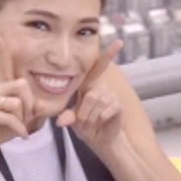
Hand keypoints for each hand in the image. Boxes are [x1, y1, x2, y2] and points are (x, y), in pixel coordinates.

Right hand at [0, 33, 42, 159]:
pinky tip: (21, 136)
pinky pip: (10, 117)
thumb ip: (33, 108)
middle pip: (22, 85)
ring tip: (20, 127)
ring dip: (24, 119)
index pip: (2, 65)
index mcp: (2, 87)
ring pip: (17, 103)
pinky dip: (19, 129)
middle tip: (26, 120)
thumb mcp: (23, 117)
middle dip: (30, 105)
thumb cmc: (4, 129)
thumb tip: (42, 105)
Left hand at [55, 39, 125, 154]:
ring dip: (92, 117)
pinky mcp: (118, 105)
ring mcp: (111, 95)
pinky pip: (107, 109)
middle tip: (84, 122)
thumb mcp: (73, 120)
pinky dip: (100, 119)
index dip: (109, 54)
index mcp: (89, 86)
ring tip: (92, 123)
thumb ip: (67, 116)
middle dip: (84, 112)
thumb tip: (61, 122)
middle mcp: (101, 88)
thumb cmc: (85, 125)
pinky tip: (102, 122)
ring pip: (98, 102)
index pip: (98, 67)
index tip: (120, 42)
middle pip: (90, 94)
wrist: (99, 139)